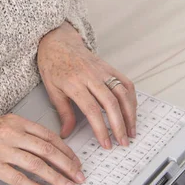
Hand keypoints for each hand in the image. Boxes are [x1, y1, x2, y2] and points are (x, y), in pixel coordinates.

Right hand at [0, 114, 84, 184]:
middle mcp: (11, 132)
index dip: (65, 150)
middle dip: (67, 165)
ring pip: (37, 164)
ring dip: (56, 178)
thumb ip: (18, 132)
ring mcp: (1, 148)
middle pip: (48, 149)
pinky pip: (18, 178)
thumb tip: (39, 146)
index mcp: (14, 121)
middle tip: (79, 177)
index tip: (75, 161)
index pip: (48, 135)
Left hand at [37, 22, 136, 148]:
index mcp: (74, 83)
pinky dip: (132, 98)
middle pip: (111, 103)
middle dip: (119, 125)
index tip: (106, 143)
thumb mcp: (52, 89)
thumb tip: (67, 134)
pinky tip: (132, 111)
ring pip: (122, 93)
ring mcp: (102, 70)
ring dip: (130, 114)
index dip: (100, 128)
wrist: (58, 41)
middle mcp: (90, 76)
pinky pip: (125, 82)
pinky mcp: (109, 67)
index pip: (91, 109)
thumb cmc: (53, 64)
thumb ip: (63, 112)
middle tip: (122, 142)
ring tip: (131, 131)